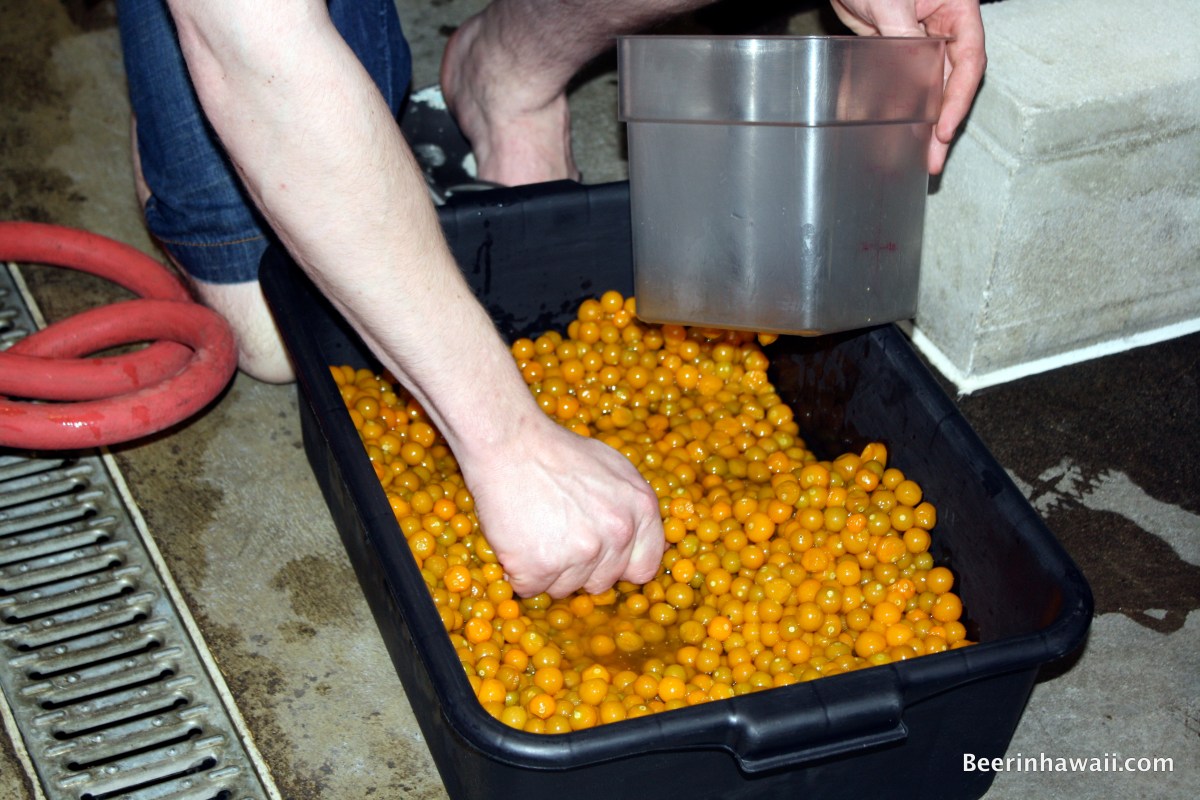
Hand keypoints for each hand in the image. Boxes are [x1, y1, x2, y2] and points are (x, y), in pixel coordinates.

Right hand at [460, 415, 665, 598]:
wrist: (509, 441)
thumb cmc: (556, 451)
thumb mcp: (614, 468)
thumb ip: (632, 507)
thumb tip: (645, 543)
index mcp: (641, 509)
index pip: (644, 568)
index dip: (618, 567)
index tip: (598, 560)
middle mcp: (618, 533)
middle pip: (601, 583)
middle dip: (579, 569)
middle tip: (555, 535)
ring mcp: (581, 552)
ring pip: (564, 589)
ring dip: (546, 571)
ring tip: (533, 531)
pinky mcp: (541, 565)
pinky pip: (530, 588)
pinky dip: (518, 572)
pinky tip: (516, 542)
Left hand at [831, 0, 986, 173]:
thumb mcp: (890, 1)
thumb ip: (903, 37)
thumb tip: (911, 80)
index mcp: (957, 10)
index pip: (968, 60)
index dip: (958, 98)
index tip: (944, 128)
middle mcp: (943, 28)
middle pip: (951, 82)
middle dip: (943, 122)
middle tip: (934, 158)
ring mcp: (920, 42)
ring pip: (927, 89)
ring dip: (921, 122)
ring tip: (917, 155)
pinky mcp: (895, 53)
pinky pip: (901, 86)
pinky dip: (897, 108)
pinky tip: (892, 132)